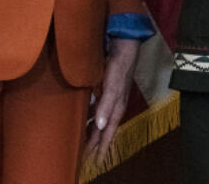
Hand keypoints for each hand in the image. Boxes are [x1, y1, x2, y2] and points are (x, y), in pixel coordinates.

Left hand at [85, 37, 139, 162]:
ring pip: (100, 121)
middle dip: (96, 143)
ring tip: (84, 141)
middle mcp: (114, 106)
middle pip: (104, 130)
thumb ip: (106, 105)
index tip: (95, 161)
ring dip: (93, 131)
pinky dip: (91, 117)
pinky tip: (85, 118)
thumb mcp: (112, 86)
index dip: (101, 147)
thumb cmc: (119, 66)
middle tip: (86, 156)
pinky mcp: (107, 90)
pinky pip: (98, 109)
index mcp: (117, 108)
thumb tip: (101, 125)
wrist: (124, 47)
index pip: (108, 133)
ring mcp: (111, 98)